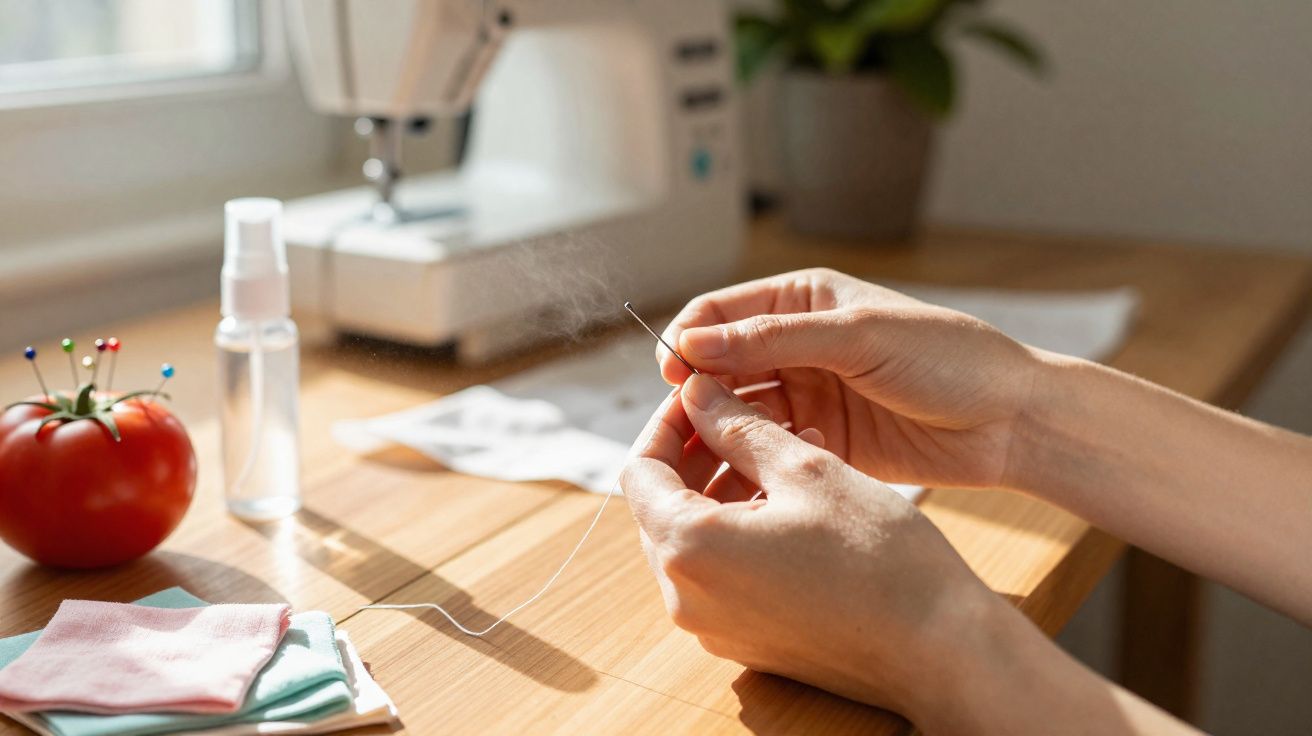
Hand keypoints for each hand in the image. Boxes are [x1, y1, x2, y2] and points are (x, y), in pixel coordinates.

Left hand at [621, 374, 1005, 717]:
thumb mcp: (806, 469)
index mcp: (688, 550)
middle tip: (743, 413)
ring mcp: (714, 626)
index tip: (701, 393)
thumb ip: (739, 427)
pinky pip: (723, 571)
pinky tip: (794, 496)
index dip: (666, 422)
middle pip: (662, 506)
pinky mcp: (745, 639)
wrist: (940, 649)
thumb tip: (696, 392)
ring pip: (695, 537)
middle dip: (697, 452)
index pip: (639, 470)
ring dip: (725, 486)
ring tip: (783, 447)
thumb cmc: (879, 556)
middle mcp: (686, 597)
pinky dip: (743, 526)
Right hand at [658, 269, 1040, 489]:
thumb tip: (693, 340)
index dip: (689, 340)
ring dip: (719, 431)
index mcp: (802, 301)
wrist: (1010, 421)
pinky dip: (752, 460)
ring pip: (739, 412)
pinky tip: (749, 475)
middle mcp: (797, 345)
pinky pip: (769, 449)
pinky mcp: (822, 442)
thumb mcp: (858, 337)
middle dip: (696, 393)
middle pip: (721, 367)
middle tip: (679, 428)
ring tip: (706, 458)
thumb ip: (774, 339)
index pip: (720, 313)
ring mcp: (809, 395)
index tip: (671, 375)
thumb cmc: (948, 359)